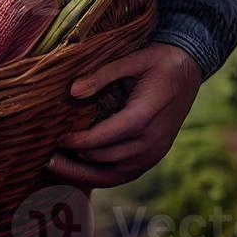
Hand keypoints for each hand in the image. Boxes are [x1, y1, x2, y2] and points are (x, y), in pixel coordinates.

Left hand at [48, 43, 200, 187]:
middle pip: (106, 160)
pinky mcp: (154, 156)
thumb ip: (102, 75)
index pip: (106, 137)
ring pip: (114, 175)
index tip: (56, 138)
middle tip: (47, 157)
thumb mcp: (133, 59)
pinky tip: (80, 172)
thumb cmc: (159, 60)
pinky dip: (101, 177)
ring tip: (57, 168)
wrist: (189, 68)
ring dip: (84, 175)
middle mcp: (152, 141)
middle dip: (74, 160)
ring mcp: (155, 152)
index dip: (78, 140)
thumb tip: (73, 91)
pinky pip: (125, 175)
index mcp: (145, 116)